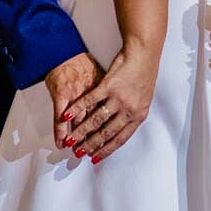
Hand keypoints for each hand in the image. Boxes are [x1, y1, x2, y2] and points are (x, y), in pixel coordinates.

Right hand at [63, 43, 158, 160]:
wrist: (143, 52)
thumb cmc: (144, 73)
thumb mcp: (143, 98)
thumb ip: (132, 113)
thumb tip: (123, 127)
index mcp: (139, 115)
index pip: (120, 138)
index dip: (106, 150)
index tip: (95, 158)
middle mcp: (129, 109)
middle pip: (106, 133)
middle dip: (90, 145)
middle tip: (79, 153)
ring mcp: (118, 98)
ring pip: (95, 120)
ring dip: (80, 132)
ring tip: (71, 140)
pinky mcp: (108, 86)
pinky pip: (88, 102)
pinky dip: (76, 111)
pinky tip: (67, 118)